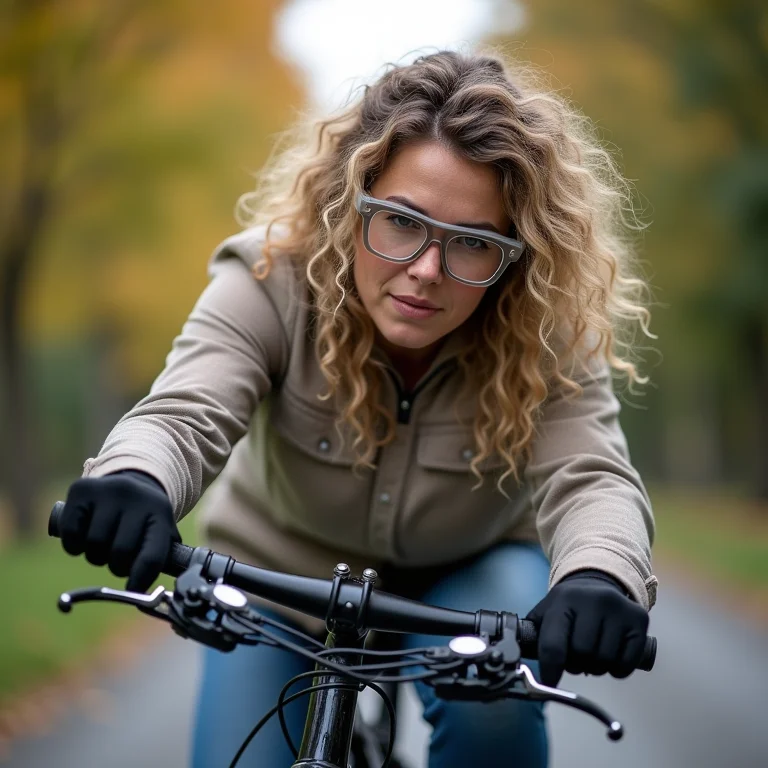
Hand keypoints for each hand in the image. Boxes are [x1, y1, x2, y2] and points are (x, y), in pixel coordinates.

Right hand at [59, 470, 179, 592]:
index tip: (133, 589)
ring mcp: (108, 490)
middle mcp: (135, 496)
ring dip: (96, 556)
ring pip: (94, 544)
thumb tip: (145, 593)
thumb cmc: (145, 518)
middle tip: (118, 560)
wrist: (129, 480)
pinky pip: (71, 534)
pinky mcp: (81, 489)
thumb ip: (160, 559)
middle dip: (117, 566)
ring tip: (103, 545)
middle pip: (120, 553)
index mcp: (160, 511)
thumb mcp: (162, 531)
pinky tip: (83, 537)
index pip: (152, 555)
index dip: (141, 580)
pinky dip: (74, 545)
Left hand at [525, 570, 648, 686]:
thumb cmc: (568, 605)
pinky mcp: (638, 619)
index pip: (553, 645)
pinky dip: (616, 669)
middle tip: (575, 657)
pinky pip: (626, 663)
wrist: (599, 581)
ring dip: (595, 667)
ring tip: (591, 653)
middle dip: (576, 664)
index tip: (550, 681)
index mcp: (564, 599)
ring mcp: (618, 609)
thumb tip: (517, 659)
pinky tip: (610, 656)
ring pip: (604, 661)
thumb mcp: (546, 610)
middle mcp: (593, 601)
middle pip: (581, 656)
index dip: (550, 670)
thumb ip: (533, 635)